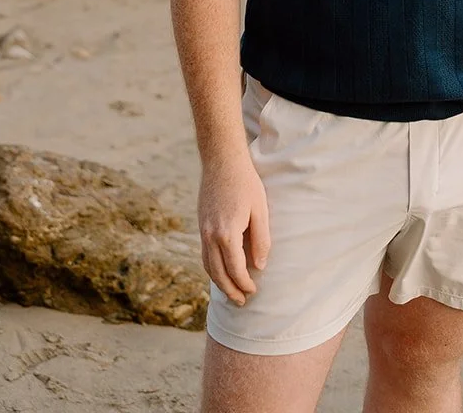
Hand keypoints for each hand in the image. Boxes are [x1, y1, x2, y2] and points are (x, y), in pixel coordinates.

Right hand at [198, 151, 271, 303]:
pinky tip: (220, 271)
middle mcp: (211, 236)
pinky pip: (204, 255)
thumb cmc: (246, 183)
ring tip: (230, 293)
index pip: (235, 269)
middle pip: (218, 273)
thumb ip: (261, 240)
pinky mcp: (201, 225)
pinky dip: (211, 268)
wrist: (222, 161)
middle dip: (230, 290)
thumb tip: (259, 266)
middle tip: (241, 302)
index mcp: (227, 234)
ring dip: (219, 282)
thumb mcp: (260, 210)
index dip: (245, 283)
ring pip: (208, 266)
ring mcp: (203, 231)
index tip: (254, 291)